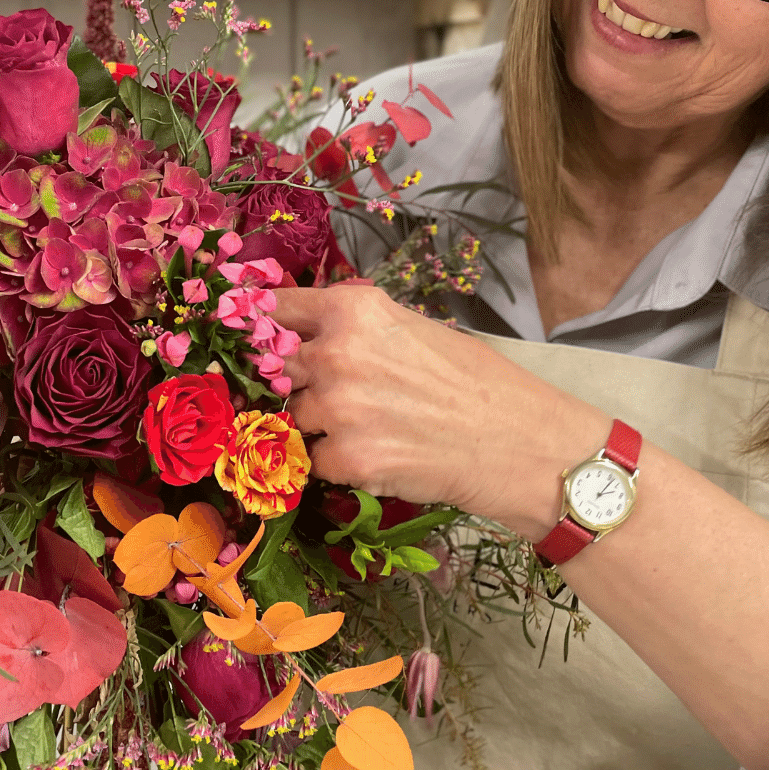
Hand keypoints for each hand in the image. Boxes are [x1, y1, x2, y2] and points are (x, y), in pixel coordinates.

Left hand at [271, 285, 610, 539]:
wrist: (519, 443)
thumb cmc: (475, 381)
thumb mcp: (412, 330)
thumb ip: (354, 329)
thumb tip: (305, 334)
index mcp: (352, 311)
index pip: (277, 308)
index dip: (261, 323)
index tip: (249, 332)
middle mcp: (335, 354)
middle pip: (277, 367)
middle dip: (298, 381)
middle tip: (339, 394)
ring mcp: (336, 409)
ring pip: (295, 416)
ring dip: (320, 424)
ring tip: (375, 426)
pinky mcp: (345, 459)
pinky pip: (314, 459)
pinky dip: (337, 461)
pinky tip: (380, 454)